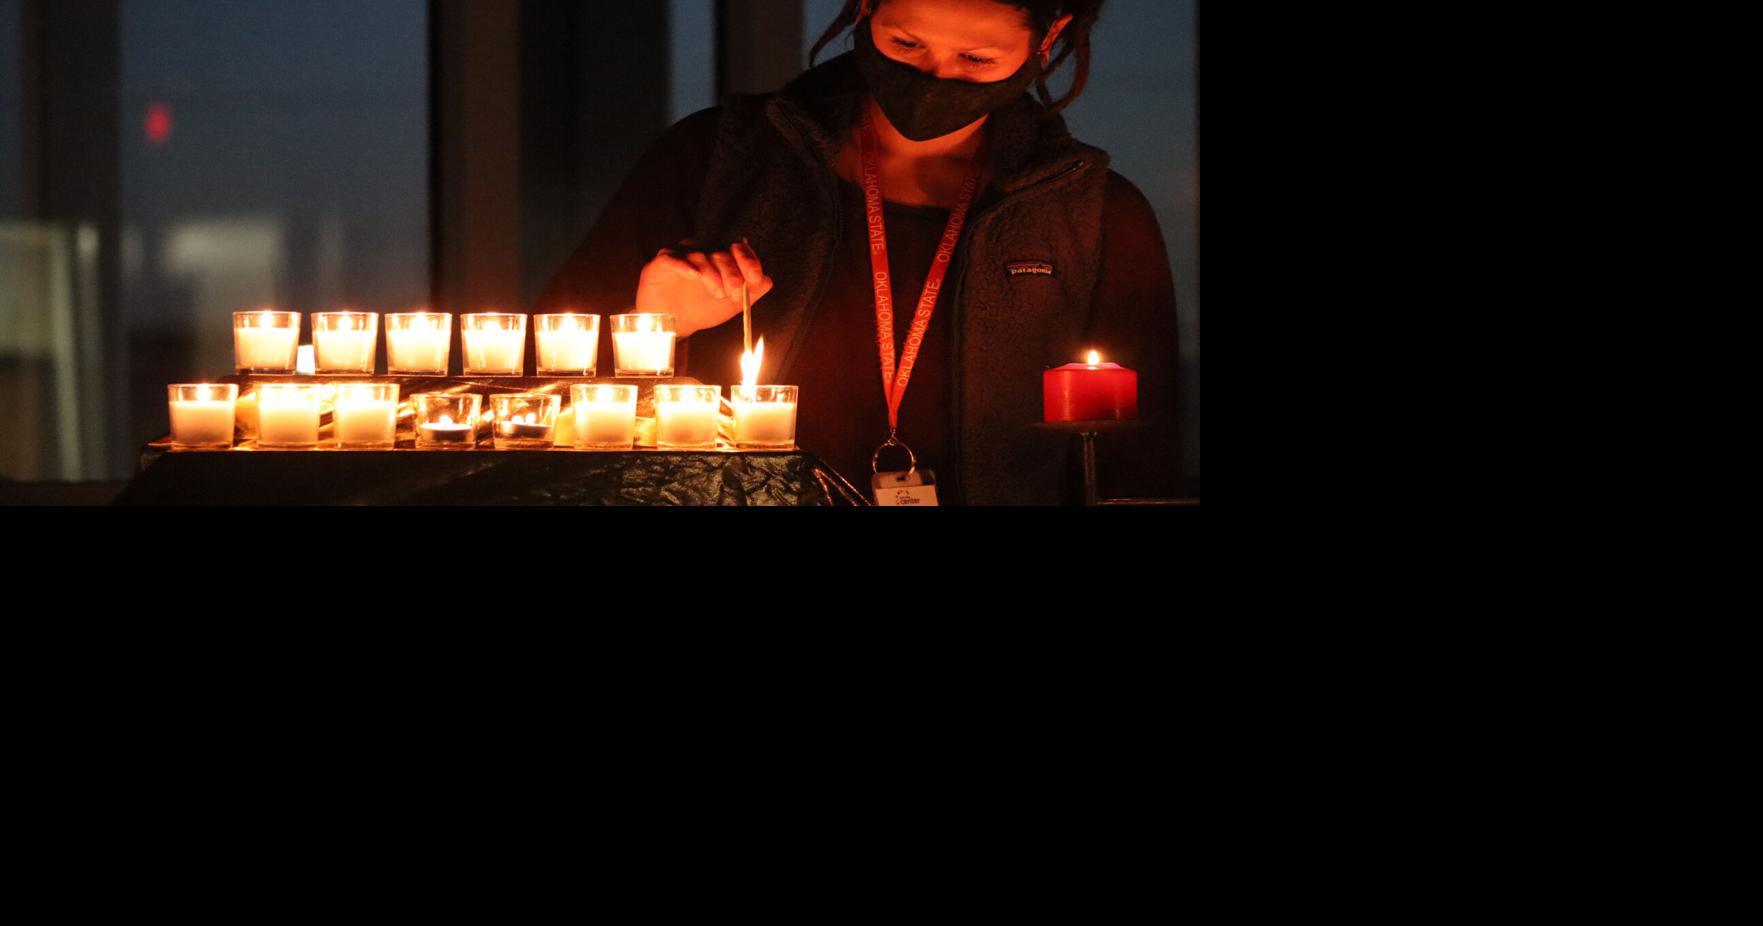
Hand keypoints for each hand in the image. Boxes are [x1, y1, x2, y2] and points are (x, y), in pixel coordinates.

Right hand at [635, 239, 773, 337]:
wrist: (674, 323)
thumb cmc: (702, 309)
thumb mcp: (732, 305)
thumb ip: (750, 292)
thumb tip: (767, 280)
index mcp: (721, 259)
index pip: (738, 249)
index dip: (748, 261)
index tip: (754, 277)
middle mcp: (703, 252)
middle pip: (720, 252)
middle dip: (731, 272)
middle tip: (734, 293)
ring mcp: (682, 256)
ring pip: (699, 255)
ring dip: (711, 273)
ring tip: (717, 293)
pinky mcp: (662, 263)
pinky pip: (672, 258)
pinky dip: (684, 265)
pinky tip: (694, 275)